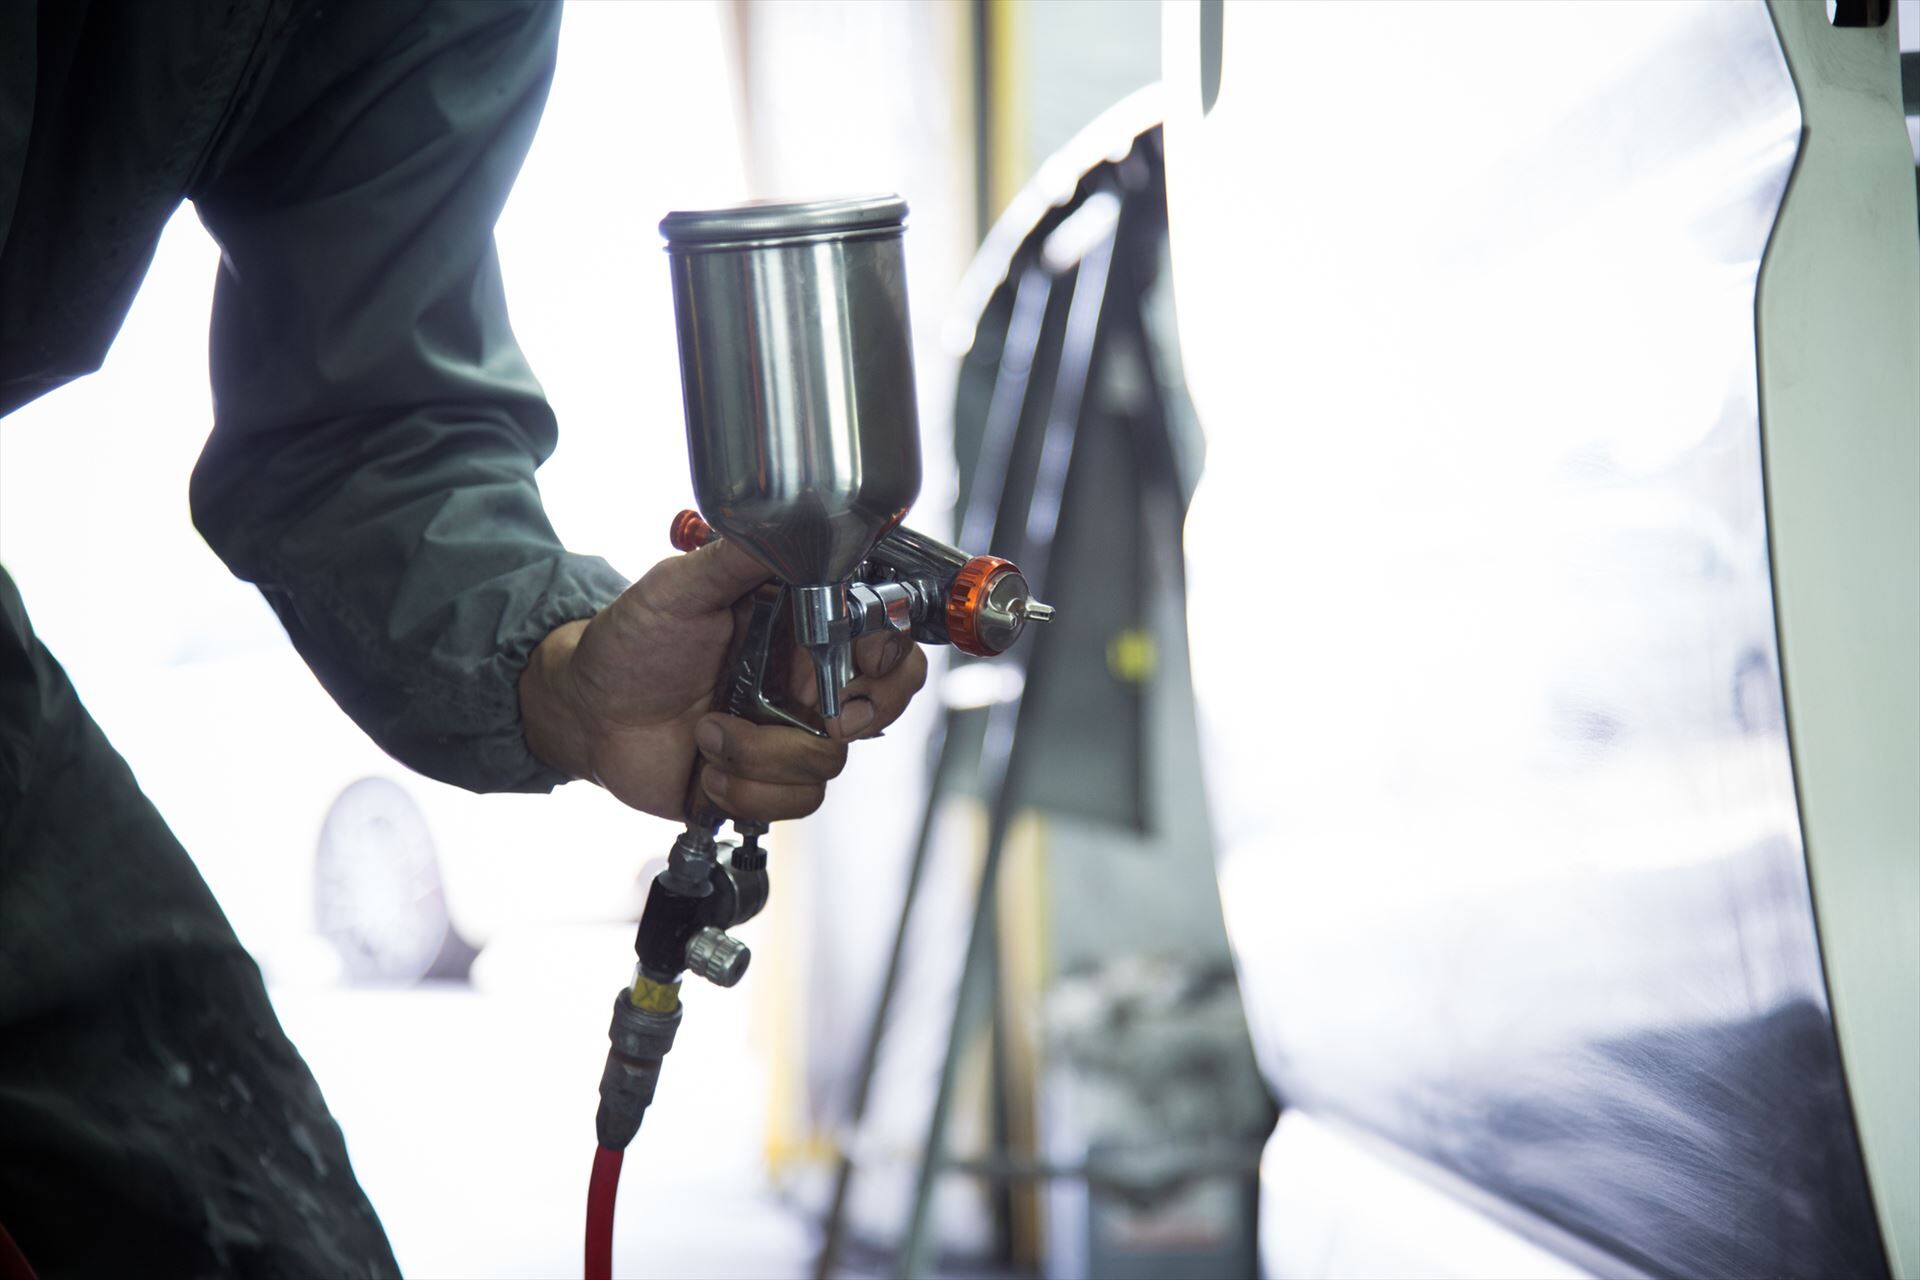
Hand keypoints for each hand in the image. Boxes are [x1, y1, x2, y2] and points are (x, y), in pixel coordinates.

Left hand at [518, 539, 927, 822]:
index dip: (885, 656)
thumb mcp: (681, 585)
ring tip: (709, 732)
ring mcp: (789, 733)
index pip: (884, 638)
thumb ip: (741, 554)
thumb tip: (794, 519)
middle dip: (858, 715)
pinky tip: (708, 768)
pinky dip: (747, 790)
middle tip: (818, 715)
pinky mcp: (767, 781)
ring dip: (762, 755)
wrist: (588, 712)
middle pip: (884, 702)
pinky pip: (796, 801)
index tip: (856, 665)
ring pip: (830, 761)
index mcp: (801, 626)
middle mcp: (806, 680)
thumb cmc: (631, 642)